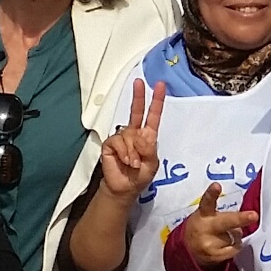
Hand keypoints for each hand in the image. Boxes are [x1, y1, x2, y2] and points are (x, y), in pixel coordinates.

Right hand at [97, 79, 166, 201]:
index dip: (156, 101)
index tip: (160, 85)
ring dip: (132, 152)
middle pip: (136, 111)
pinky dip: (124, 153)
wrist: (124, 188)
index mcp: (147, 136)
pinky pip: (118, 142)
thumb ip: (149, 149)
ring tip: (133, 164)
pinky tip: (125, 162)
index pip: (153, 115)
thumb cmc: (140, 176)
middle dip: (138, 96)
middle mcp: (134, 133)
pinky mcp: (111, 144)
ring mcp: (122, 138)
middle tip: (139, 82)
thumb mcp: (152, 164)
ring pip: (128, 135)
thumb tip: (140, 137)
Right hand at [181, 183, 257, 270]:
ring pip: (236, 236)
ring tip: (223, 236)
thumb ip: (221, 214)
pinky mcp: (215, 257)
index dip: (212, 194)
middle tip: (254, 215)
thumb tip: (246, 218)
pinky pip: (235, 248)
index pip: (207, 202)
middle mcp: (205, 228)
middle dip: (241, 219)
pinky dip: (235, 246)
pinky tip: (225, 245)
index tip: (216, 186)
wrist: (188, 252)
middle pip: (226, 222)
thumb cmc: (204, 227)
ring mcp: (209, 244)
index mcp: (203, 214)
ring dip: (235, 235)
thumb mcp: (206, 215)